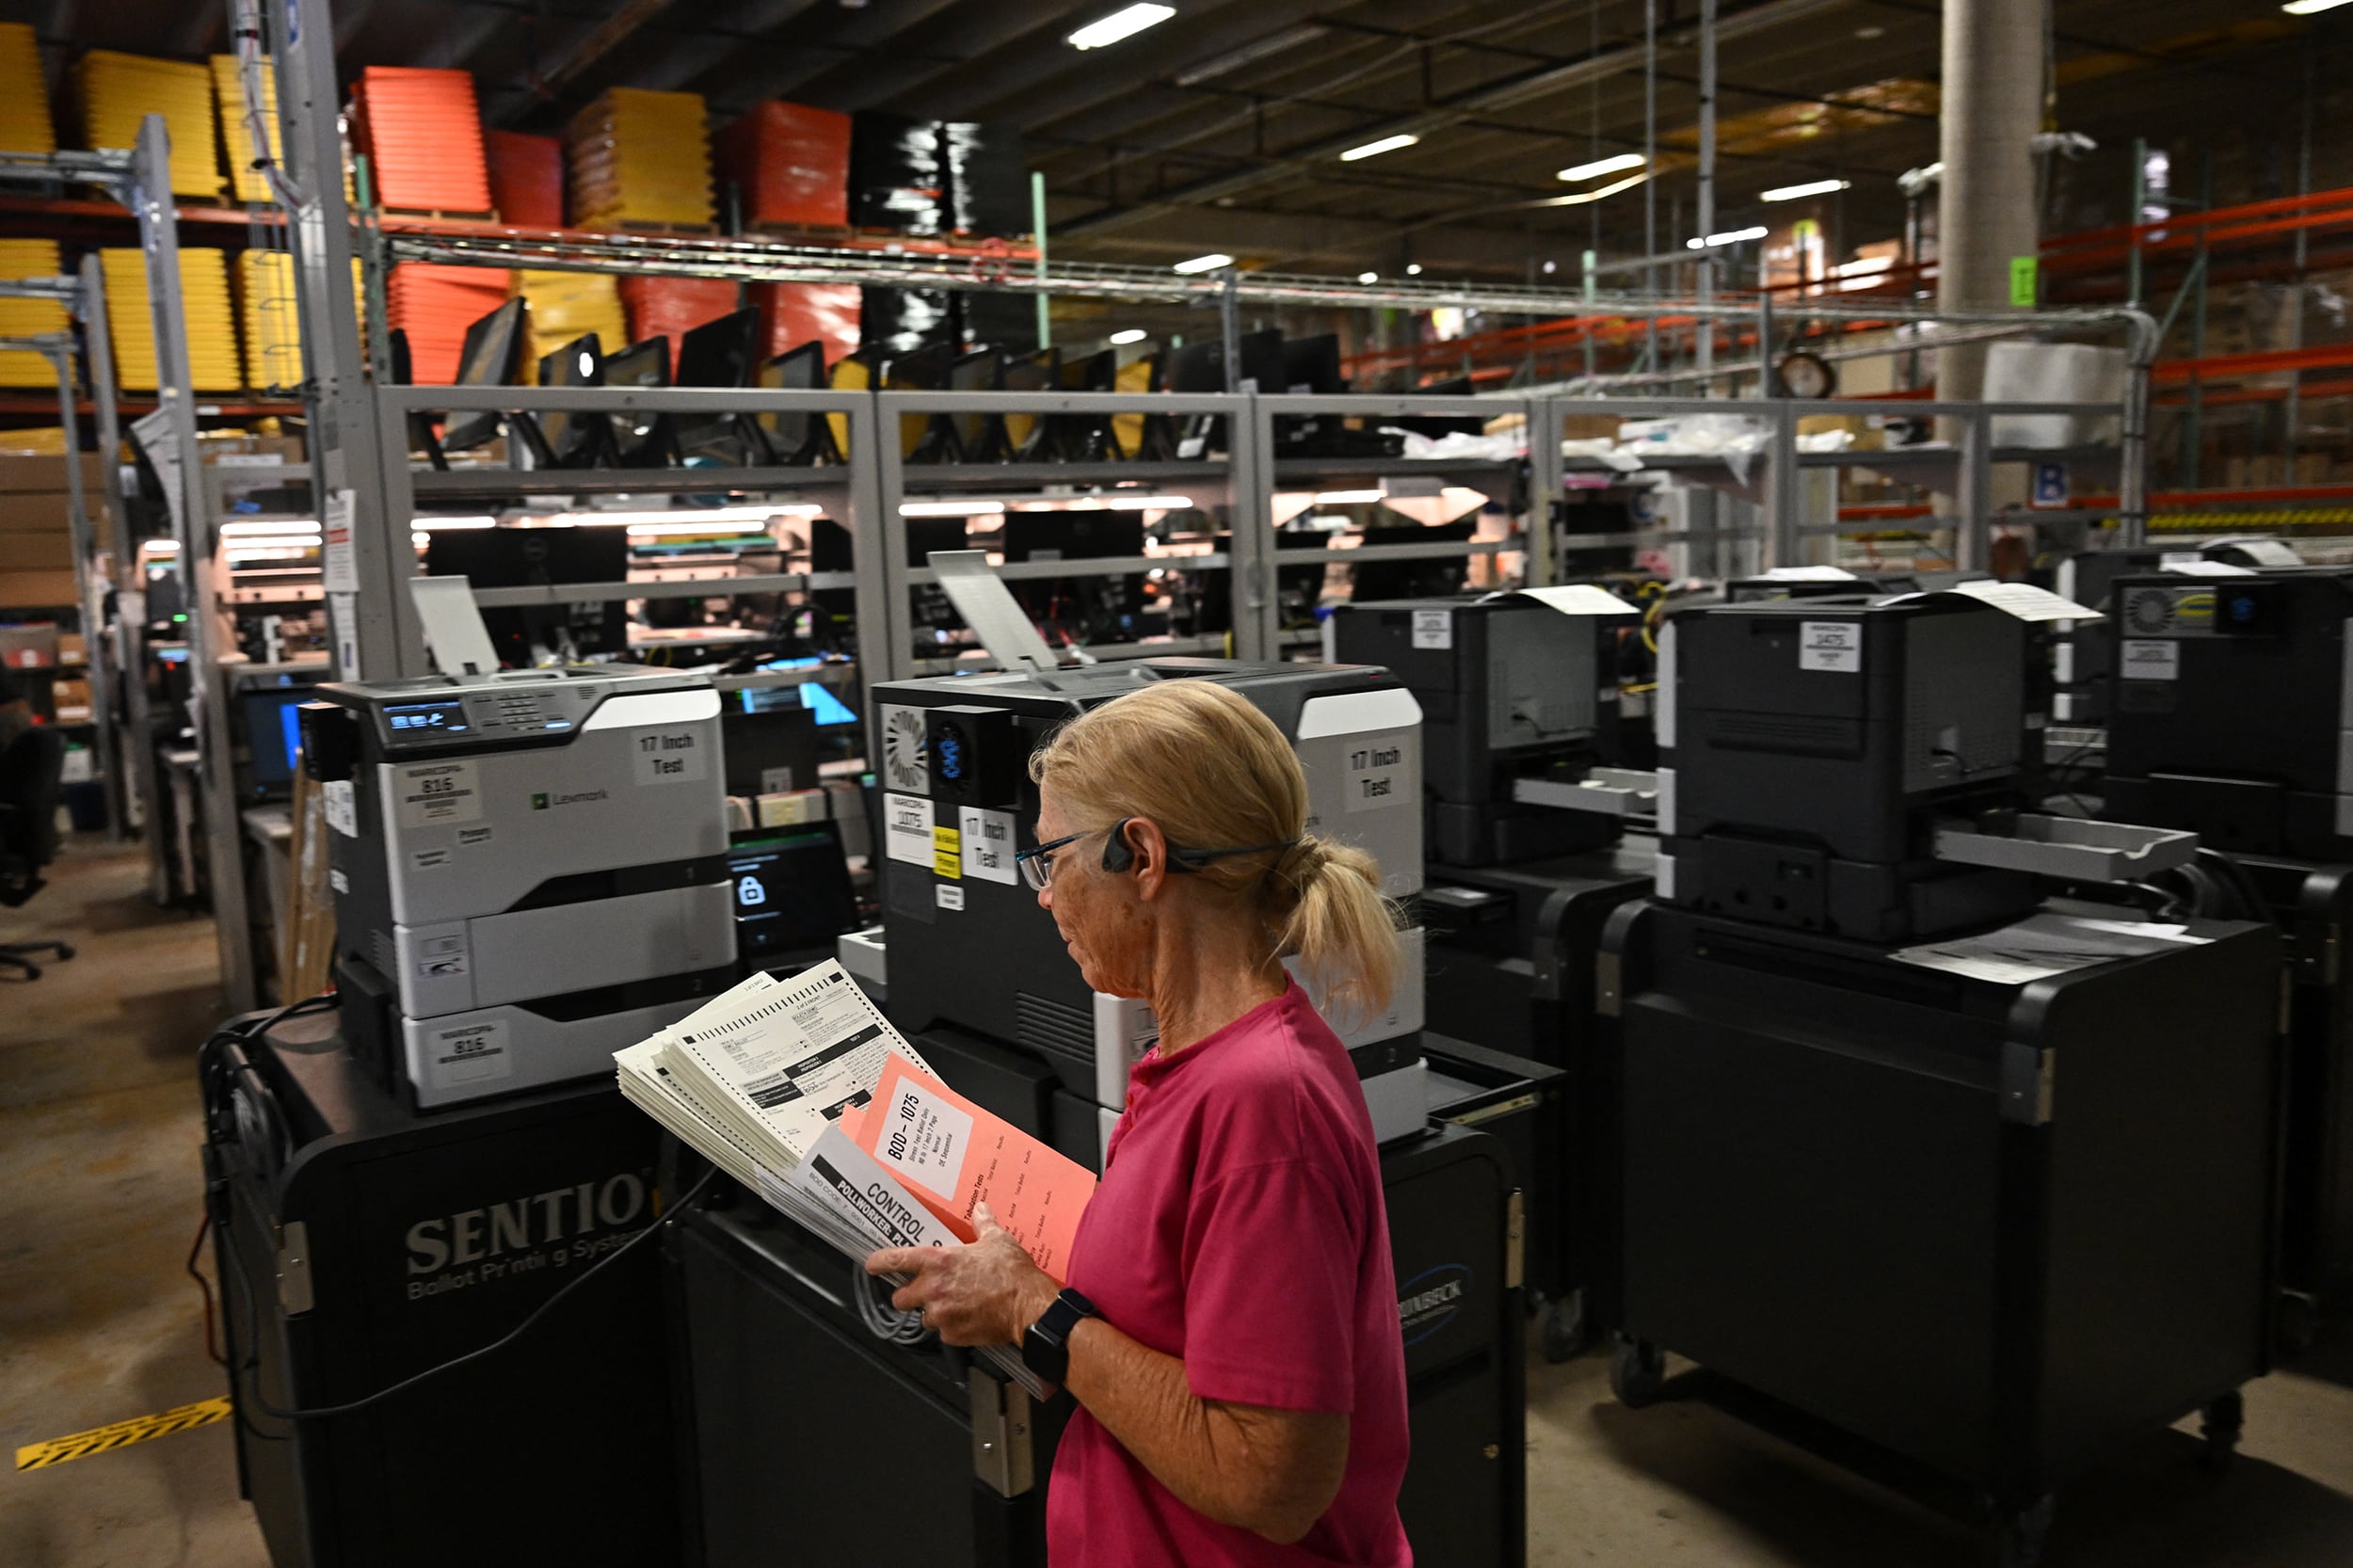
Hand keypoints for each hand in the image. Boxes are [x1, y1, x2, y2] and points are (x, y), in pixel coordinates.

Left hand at [866, 1203, 1061, 1348]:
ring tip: (957, 1305)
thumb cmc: (1012, 1273)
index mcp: (938, 1262)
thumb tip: (981, 1209)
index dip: (879, 1263)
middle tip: (927, 1292)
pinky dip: (952, 1327)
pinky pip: (943, 1333)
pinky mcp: (952, 1336)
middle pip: (900, 1299)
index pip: (896, 1261)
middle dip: (910, 1296)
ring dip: (935, 1313)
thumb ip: (982, 1224)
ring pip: (924, 1317)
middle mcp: (932, 1289)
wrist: (1028, 1306)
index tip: (872, 1265)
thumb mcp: (997, 1240)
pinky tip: (969, 1317)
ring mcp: (940, 1315)